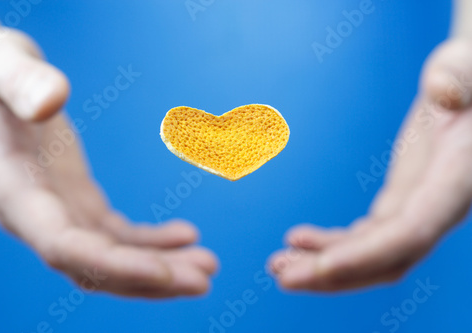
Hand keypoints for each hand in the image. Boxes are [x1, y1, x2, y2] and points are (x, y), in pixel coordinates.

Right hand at [0, 26, 217, 297]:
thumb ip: (20, 80)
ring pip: (107, 258)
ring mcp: (55, 211)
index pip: (61, 244)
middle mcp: (31, 213)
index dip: (113, 263)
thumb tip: (50, 100)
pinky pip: (115, 234)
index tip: (164, 271)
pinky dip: (150, 241)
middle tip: (206, 278)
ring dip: (157, 268)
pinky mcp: (75, 201)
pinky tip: (185, 235)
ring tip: (207, 268)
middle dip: (148, 278)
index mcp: (10, 186)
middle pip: (92, 266)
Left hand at [268, 38, 471, 291]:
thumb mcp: (465, 67)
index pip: (410, 231)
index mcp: (455, 179)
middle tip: (281, 274)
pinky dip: (331, 246)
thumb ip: (458, 78)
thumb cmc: (468, 75)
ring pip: (372, 255)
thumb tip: (442, 89)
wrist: (467, 90)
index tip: (321, 264)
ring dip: (324, 266)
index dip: (367, 254)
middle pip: (386, 258)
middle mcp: (438, 206)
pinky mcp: (400, 203)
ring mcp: (417, 209)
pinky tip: (298, 242)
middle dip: (334, 273)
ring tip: (279, 264)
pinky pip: (365, 237)